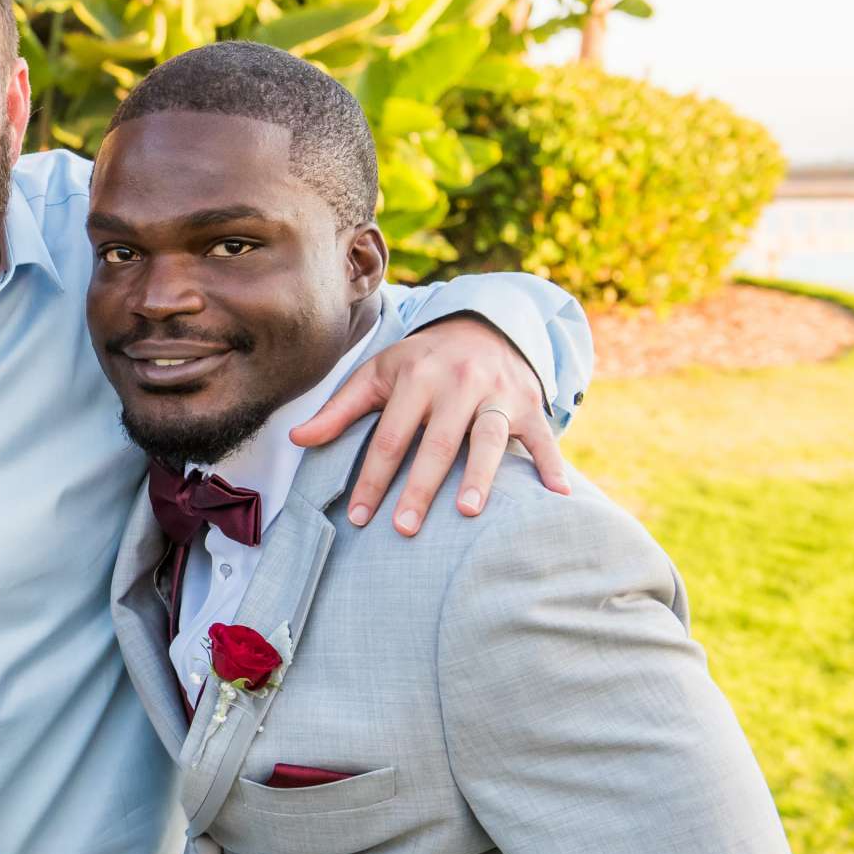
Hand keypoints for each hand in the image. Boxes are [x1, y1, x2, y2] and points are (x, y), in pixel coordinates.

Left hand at [290, 315, 569, 534]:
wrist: (482, 326)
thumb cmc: (420, 362)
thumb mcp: (377, 375)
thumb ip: (340, 410)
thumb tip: (297, 439)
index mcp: (417, 379)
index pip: (391, 437)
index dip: (373, 478)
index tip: (359, 517)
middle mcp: (459, 384)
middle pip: (437, 444)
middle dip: (420, 487)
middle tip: (404, 528)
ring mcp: (498, 394)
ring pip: (489, 439)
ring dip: (479, 476)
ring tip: (466, 512)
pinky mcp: (530, 404)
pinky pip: (543, 436)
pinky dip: (551, 464)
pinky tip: (557, 495)